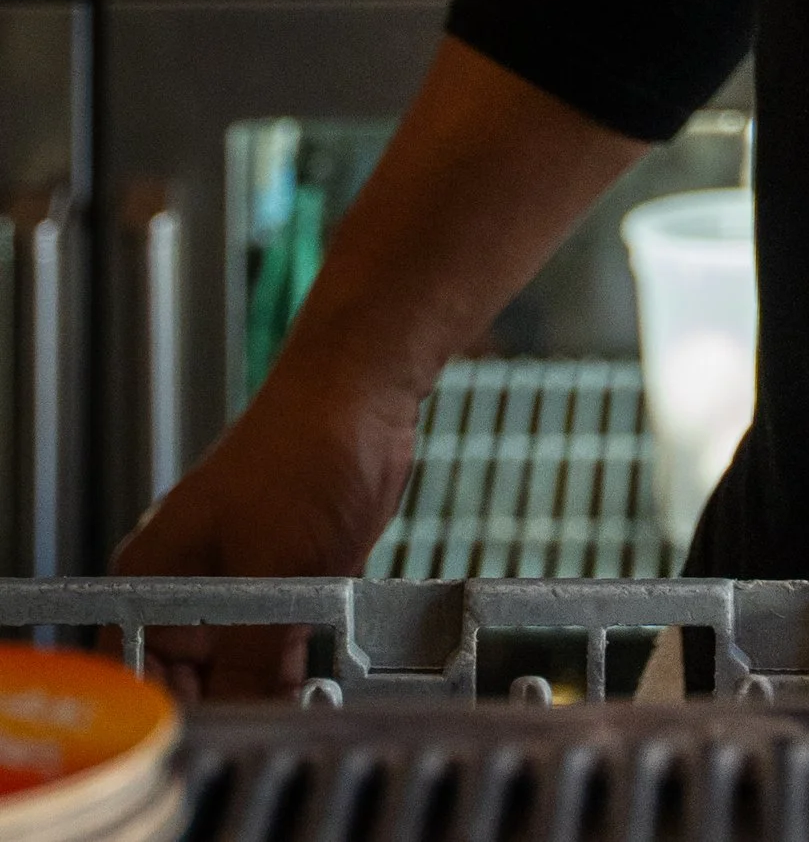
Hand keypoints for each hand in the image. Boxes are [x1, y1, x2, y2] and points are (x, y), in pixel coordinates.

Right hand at [109, 359, 418, 700]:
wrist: (364, 389)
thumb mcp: (278, 569)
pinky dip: (296, 659)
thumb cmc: (306, 449)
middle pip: (189, 680)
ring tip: (303, 688)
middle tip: (274, 712)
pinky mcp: (278, 580)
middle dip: (230, 702)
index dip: (174, 712)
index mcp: (151, 578)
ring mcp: (232, 583)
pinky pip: (277, 641)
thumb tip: (241, 721)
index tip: (222, 726)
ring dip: (269, 684)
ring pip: (238, 665)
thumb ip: (252, 656)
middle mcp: (183, 586)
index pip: (137, 676)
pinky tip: (321, 665)